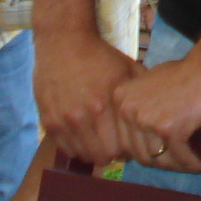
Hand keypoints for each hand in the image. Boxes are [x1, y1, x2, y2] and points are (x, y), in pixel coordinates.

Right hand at [34, 30, 142, 163]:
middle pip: (103, 156)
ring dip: (94, 151)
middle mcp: (83, 116)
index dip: (128, 147)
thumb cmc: (101, 57)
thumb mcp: (129, 70)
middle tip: (115, 142)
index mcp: (106, 104)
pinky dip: (76, 147)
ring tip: (99, 139)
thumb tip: (151, 119)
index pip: (121, 147)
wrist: (64, 43)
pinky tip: (84, 135)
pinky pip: (65, 149)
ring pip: (83, 155)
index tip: (129, 140)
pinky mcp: (48, 122)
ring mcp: (63, 121)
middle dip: (113, 152)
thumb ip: (140, 96)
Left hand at [112, 49, 200, 172]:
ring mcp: (148, 121)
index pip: (125, 139)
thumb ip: (139, 105)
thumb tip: (140, 133)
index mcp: (121, 99)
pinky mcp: (170, 129)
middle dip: (161, 161)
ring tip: (191, 164)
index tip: (161, 154)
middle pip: (140, 152)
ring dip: (176, 166)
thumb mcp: (152, 85)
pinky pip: (180, 157)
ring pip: (159, 159)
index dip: (144, 150)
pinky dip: (192, 164)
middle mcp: (129, 111)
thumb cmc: (188, 71)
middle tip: (178, 162)